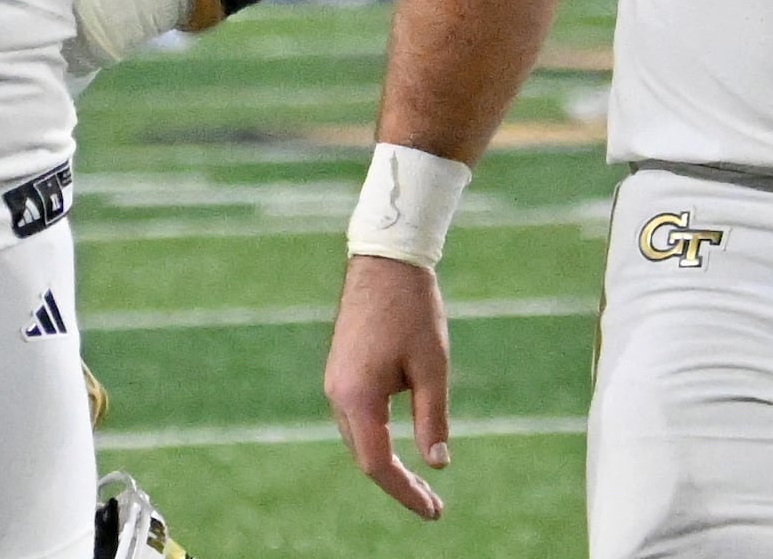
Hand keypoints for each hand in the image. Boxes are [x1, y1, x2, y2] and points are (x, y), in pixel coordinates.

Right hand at [323, 256, 451, 518]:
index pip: (378, 465)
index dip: (406, 493)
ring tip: (421, 483)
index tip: (434, 511)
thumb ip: (432, 419)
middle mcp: (338, 394)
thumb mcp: (432, 368)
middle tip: (434, 504)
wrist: (385, 259)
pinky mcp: (340, 370)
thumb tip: (437, 464)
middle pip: (364, 456)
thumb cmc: (413, 310)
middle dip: (398, 483)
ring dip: (386, 463)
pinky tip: (400, 443)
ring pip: (358, 438)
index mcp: (358, 397)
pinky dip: (376, 438)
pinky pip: (355, 417)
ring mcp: (335, 381)